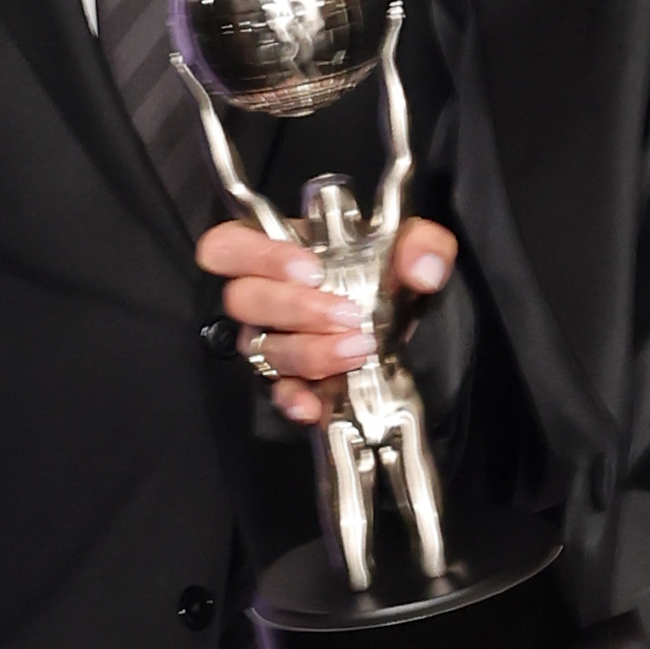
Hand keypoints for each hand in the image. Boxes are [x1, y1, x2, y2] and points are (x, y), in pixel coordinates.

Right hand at [201, 213, 452, 426]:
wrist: (404, 322)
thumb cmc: (391, 273)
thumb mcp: (413, 247)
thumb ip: (421, 244)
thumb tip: (421, 267)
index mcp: (280, 251)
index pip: (228, 246)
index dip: (257, 256)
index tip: (310, 270)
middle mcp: (264, 296)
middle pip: (242, 299)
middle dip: (294, 307)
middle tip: (346, 313)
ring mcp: (271, 341)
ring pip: (262, 348)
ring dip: (310, 350)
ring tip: (357, 348)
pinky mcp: (289, 380)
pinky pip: (277, 393)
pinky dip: (294, 399)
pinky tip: (317, 404)